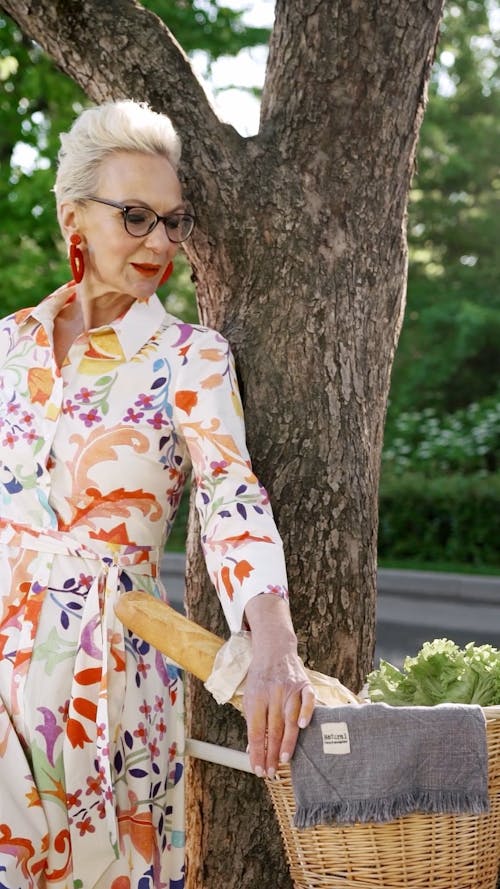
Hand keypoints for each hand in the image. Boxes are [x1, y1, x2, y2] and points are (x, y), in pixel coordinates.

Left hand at [243, 596, 315, 777]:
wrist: (274, 649)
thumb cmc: (261, 678)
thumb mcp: (251, 697)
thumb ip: (253, 722)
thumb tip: (253, 750)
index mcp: (256, 698)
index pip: (255, 731)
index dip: (257, 752)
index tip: (258, 770)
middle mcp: (272, 694)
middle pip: (272, 728)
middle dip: (271, 753)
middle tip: (271, 771)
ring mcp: (289, 688)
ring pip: (290, 718)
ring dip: (288, 740)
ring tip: (285, 759)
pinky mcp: (304, 684)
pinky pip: (308, 699)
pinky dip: (307, 712)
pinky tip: (304, 727)